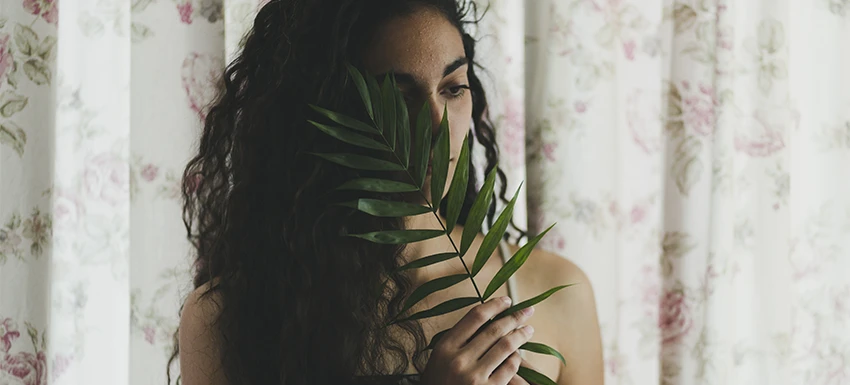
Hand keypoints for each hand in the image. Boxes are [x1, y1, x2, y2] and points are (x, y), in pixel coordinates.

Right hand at [420, 296, 534, 384]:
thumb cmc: (438, 383)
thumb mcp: (438, 360)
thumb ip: (457, 342)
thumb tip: (486, 319)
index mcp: (445, 347)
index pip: (475, 317)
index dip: (494, 305)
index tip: (507, 301)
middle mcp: (459, 360)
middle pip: (494, 329)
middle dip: (515, 317)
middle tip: (528, 311)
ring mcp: (474, 377)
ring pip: (506, 346)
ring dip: (521, 335)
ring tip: (529, 330)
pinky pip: (509, 368)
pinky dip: (516, 359)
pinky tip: (518, 355)